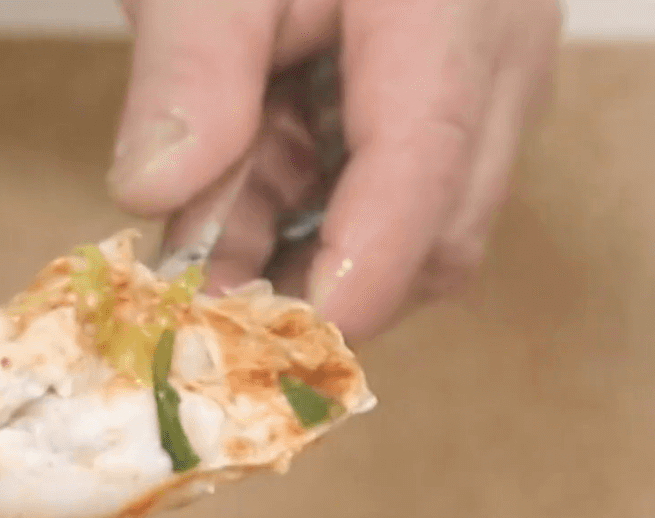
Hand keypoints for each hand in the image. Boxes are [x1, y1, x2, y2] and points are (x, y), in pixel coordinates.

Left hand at [108, 0, 561, 339]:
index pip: (421, 190)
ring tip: (196, 237)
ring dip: (304, 244)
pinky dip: (311, 199)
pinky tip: (232, 190)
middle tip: (196, 302)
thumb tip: (155, 191)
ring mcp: (489, 69)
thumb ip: (189, 64)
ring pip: (417, 218)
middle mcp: (499, 55)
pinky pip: (399, 176)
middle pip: (438, 234)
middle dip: (318, 283)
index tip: (254, 348)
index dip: (343, 287)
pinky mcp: (457, 77)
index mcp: (451, 17)